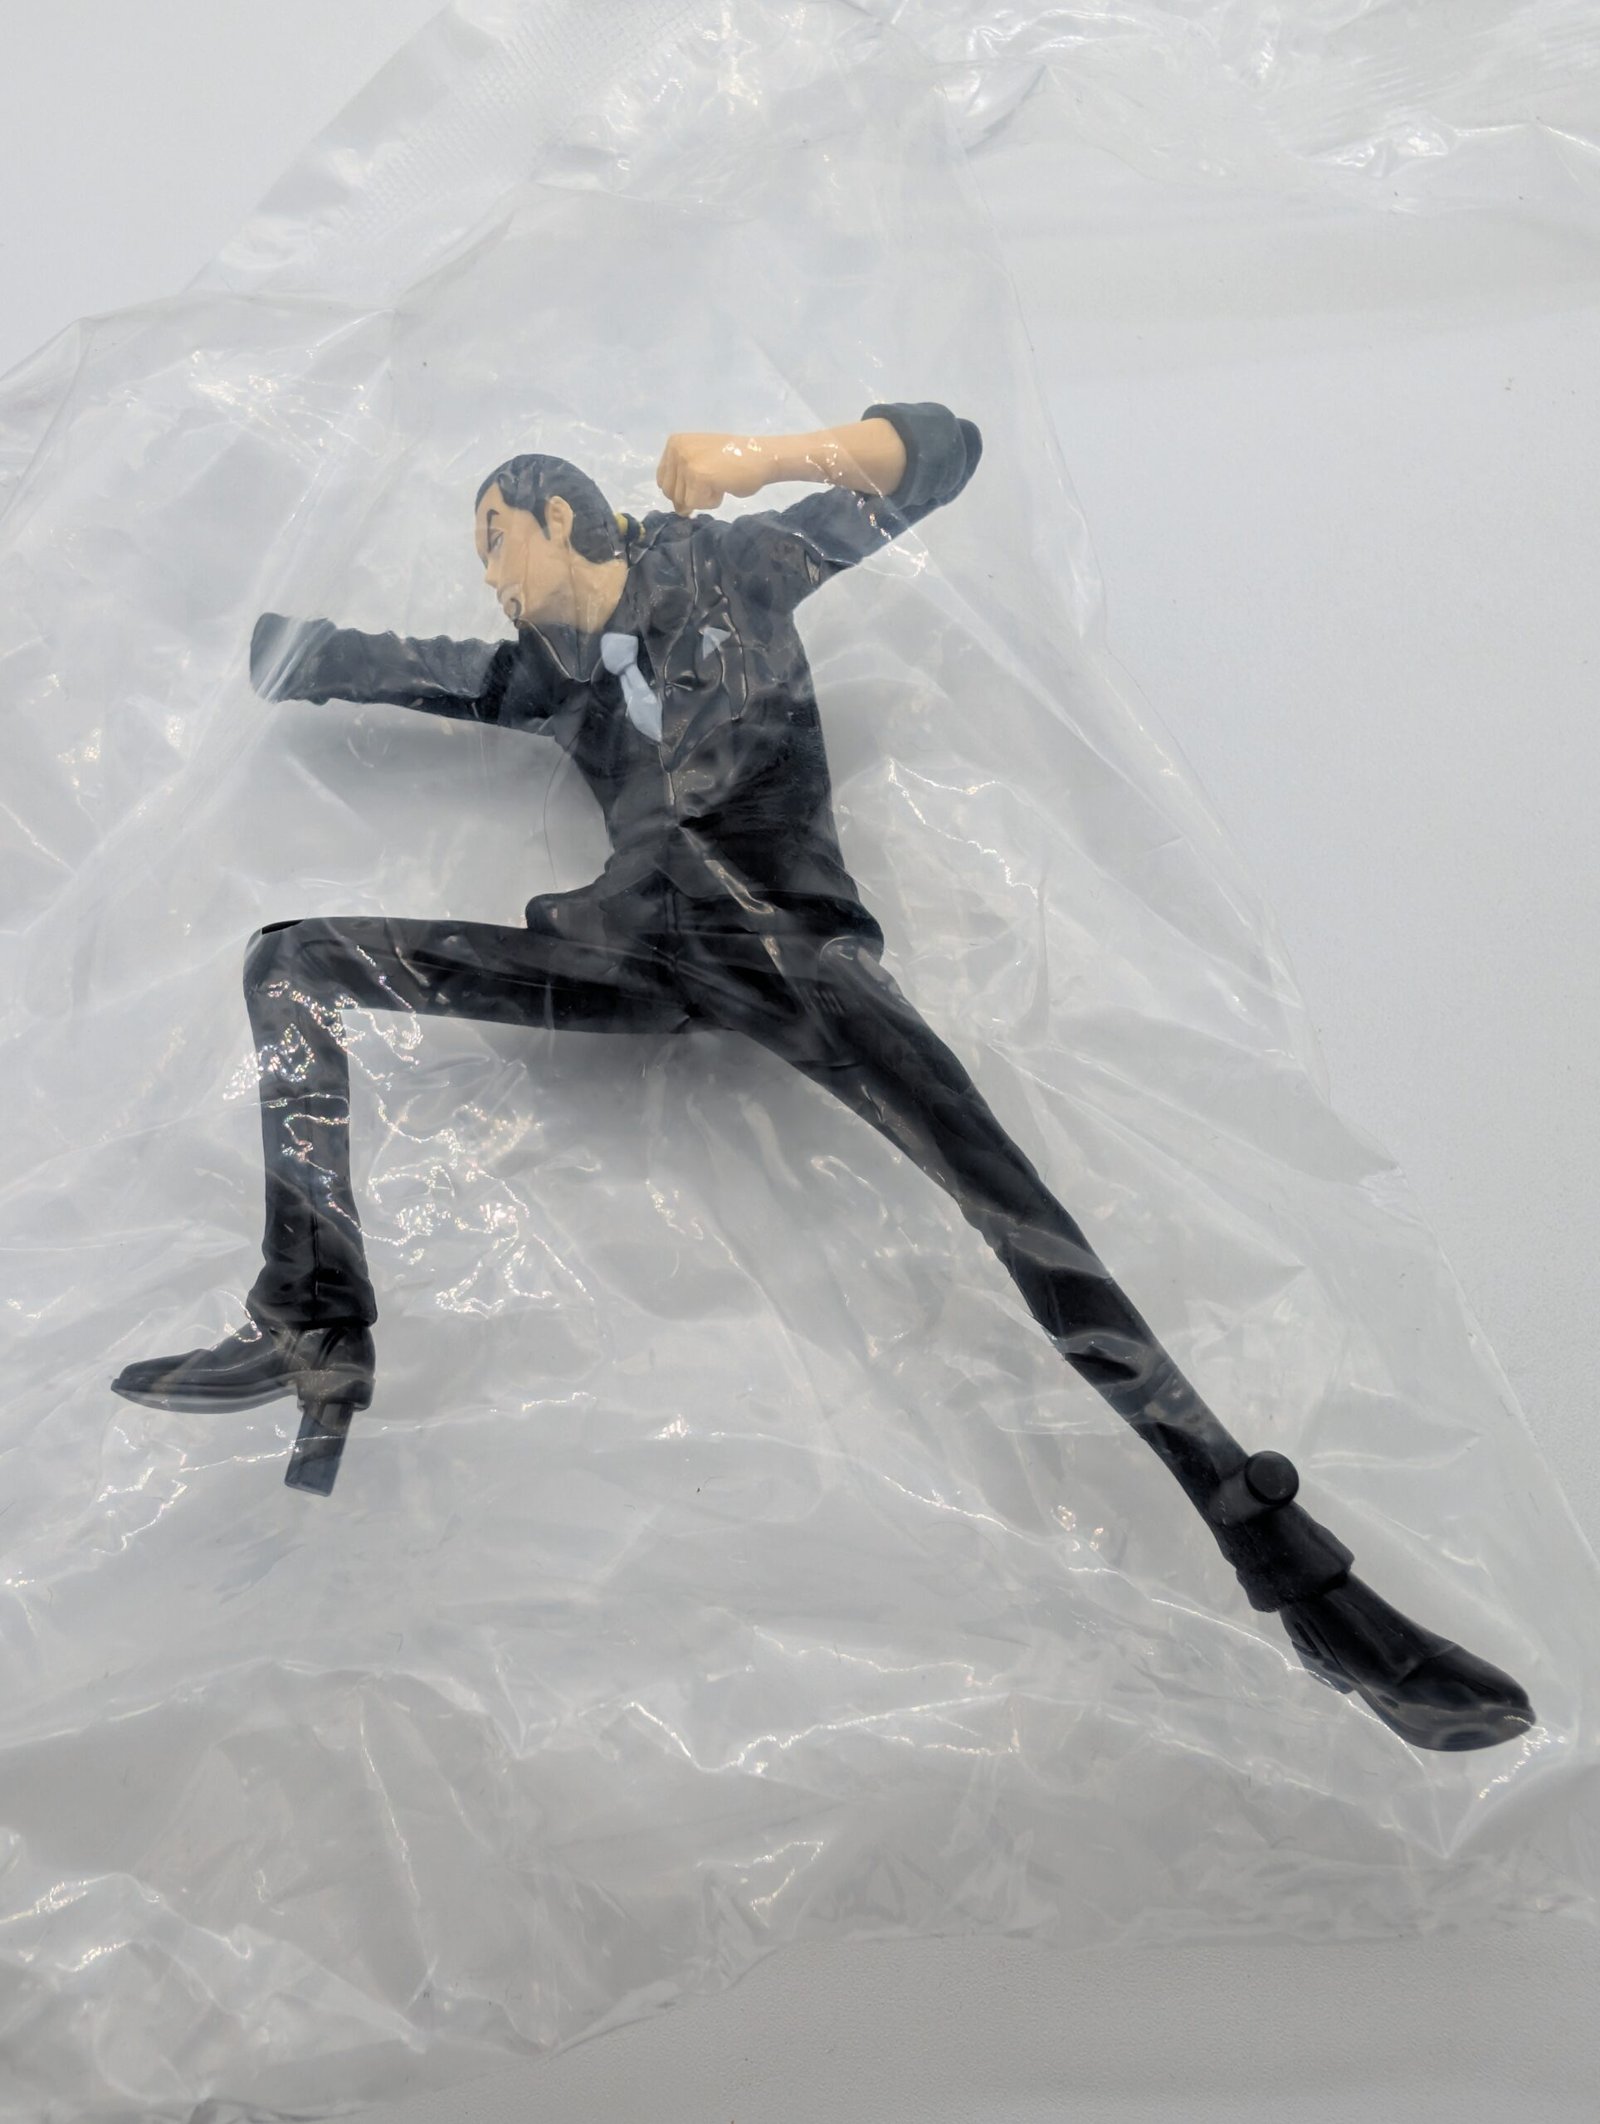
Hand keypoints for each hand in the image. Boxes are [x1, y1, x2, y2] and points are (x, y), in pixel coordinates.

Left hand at [655, 432, 771, 514]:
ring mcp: (685, 462)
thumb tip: (678, 509)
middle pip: (670, 493)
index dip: (681, 491)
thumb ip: (684, 479)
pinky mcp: (696, 476)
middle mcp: (676, 449)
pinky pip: (696, 504)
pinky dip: (712, 502)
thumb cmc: (735, 461)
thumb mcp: (701, 462)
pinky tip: (723, 486)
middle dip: (692, 496)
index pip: (663, 480)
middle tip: (714, 482)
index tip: (701, 485)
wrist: (760, 456)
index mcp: (674, 443)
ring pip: (683, 500)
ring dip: (703, 499)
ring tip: (720, 481)